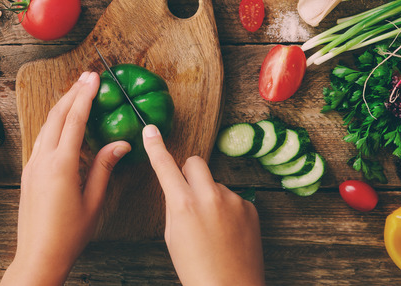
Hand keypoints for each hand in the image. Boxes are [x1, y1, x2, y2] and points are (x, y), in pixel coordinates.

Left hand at [1, 72, 130, 285]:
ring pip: (46, 126)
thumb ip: (104, 167)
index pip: (74, 121)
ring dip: (62, 106)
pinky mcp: (28, 172)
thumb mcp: (93, 201)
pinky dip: (54, 124)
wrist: (38, 255)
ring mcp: (32, 165)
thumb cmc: (69, 235)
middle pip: (57, 116)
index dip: (85, 96)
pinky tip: (62, 122)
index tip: (94, 78)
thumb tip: (120, 143)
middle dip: (73, 93)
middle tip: (87, 76)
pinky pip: (41, 139)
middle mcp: (42, 160)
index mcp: (61, 165)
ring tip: (77, 92)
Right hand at [143, 124, 264, 285]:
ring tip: (212, 228)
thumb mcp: (172, 237)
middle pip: (195, 162)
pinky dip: (227, 209)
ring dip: (210, 196)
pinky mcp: (250, 207)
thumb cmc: (196, 269)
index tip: (151, 130)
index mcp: (183, 204)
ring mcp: (233, 200)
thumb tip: (178, 190)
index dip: (155, 146)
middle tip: (188, 195)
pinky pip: (233, 198)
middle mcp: (209, 196)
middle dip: (189, 173)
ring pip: (215, 183)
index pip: (165, 166)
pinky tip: (227, 232)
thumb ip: (174, 206)